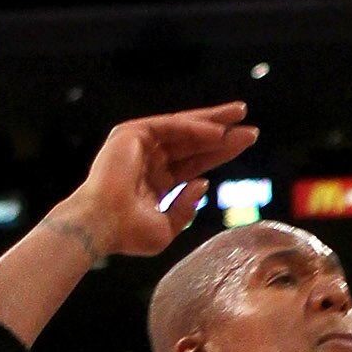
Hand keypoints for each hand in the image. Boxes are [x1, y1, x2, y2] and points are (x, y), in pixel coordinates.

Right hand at [60, 106, 258, 261]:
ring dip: (213, 123)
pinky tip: (218, 132)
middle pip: (193, 142)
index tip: (245, 143)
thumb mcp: (167, 228)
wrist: (102, 226)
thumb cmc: (128, 234)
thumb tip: (202, 184)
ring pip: (184, 128)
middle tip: (249, 124)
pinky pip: (171, 126)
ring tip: (241, 117)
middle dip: (222, 132)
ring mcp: (139, 145)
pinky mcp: (131, 133)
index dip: (220, 152)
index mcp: (157, 182)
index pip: (195, 163)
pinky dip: (195, 128)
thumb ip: (185, 208)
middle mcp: (149, 160)